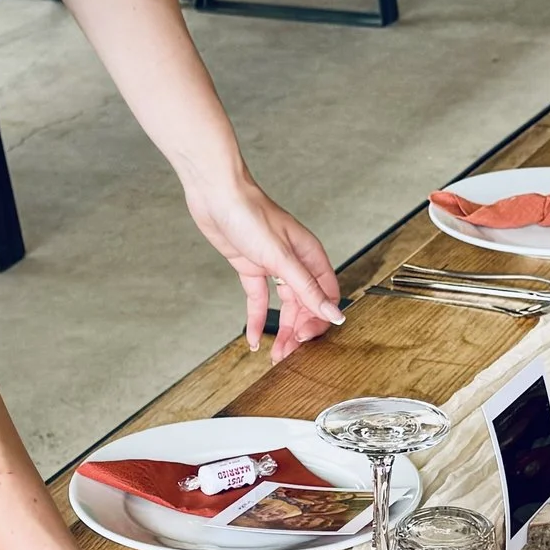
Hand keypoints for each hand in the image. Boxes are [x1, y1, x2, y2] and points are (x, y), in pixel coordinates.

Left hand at [182, 169, 342, 362]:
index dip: (320, 319)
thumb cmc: (250, 214)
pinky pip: (258, 299)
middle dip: (298, 331)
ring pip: (283, 306)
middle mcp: (295, 262)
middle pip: (305, 304)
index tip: (306, 338)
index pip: (326, 295)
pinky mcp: (251, 268)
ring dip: (280, 330)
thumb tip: (333, 313)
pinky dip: (257, 319)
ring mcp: (272, 265)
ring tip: (275, 355)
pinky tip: (252, 338)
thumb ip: (307, 289)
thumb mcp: (281, 258)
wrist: (216, 194)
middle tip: (288, 355)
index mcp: (310, 256)